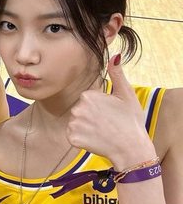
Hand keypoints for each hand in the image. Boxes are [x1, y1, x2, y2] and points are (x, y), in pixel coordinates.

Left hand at [67, 54, 156, 169]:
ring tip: (101, 132)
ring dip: (85, 128)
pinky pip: (73, 136)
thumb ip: (117, 74)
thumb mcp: (126, 94)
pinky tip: (94, 140)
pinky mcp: (72, 138)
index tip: (110, 113)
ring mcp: (73, 124)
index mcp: (88, 96)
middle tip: (107, 123)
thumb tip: (114, 55)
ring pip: (75, 123)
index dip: (99, 107)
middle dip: (90, 117)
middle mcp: (77, 108)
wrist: (131, 148)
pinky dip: (81, 139)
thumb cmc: (130, 120)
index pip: (87, 100)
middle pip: (80, 111)